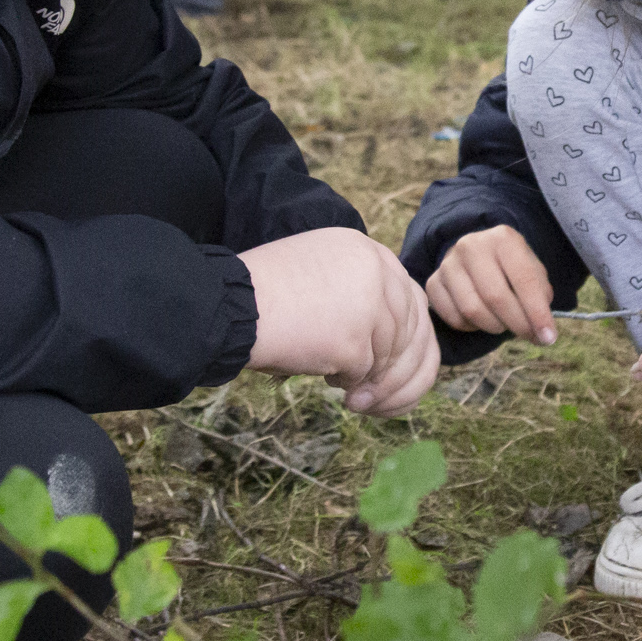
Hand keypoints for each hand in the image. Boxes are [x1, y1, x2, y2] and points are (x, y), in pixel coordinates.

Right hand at [241, 228, 440, 415]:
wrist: (229, 308)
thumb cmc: (264, 298)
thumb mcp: (321, 275)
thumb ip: (361, 293)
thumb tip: (395, 340)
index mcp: (366, 250)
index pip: (411, 298)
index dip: (407, 336)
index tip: (390, 360)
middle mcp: (377, 270)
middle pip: (412, 330)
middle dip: (399, 367)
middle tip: (371, 388)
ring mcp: (369, 305)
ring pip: (392, 357)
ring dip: (373, 381)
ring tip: (345, 390)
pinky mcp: (356, 340)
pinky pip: (365, 375)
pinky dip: (350, 385)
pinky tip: (326, 382)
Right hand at [425, 226, 557, 343]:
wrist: (478, 255)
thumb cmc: (511, 267)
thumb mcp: (532, 271)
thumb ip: (540, 296)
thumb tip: (542, 331)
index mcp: (502, 238)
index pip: (524, 279)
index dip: (538, 312)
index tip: (548, 337)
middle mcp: (471, 246)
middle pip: (496, 297)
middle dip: (517, 324)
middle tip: (529, 336)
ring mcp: (448, 264)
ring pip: (472, 310)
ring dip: (494, 326)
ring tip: (504, 324)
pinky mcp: (433, 283)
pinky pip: (453, 318)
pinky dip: (472, 328)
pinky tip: (482, 320)